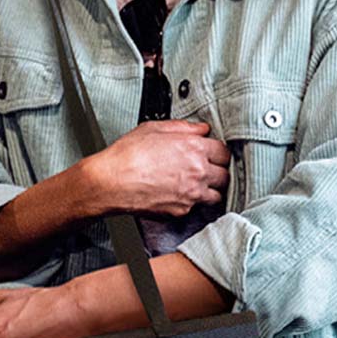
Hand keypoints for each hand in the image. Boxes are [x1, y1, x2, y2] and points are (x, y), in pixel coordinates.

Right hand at [85, 120, 229, 217]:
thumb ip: (183, 127)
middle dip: (217, 171)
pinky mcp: (182, 211)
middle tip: (207, 169)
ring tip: (197, 185)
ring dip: (210, 189)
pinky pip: (196, 207)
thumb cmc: (127, 155)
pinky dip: (191, 202)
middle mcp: (198, 172)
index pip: (224, 152)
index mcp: (194, 148)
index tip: (212, 154)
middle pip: (225, 175)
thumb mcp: (154, 128)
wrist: (112, 182)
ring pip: (217, 195)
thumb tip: (200, 129)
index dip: (217, 152)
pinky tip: (179, 194)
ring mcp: (192, 193)